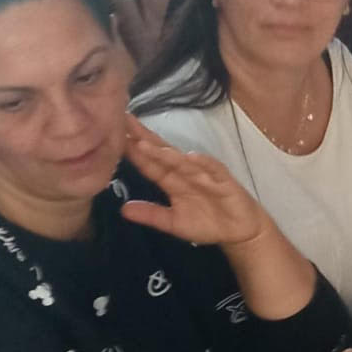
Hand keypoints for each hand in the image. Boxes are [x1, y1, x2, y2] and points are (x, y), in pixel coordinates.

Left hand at [120, 120, 268, 247]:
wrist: (238, 231)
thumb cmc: (207, 223)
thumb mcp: (173, 223)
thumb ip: (151, 215)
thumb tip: (122, 210)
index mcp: (171, 180)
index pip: (148, 162)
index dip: (132, 151)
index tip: (112, 136)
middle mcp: (184, 172)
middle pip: (161, 152)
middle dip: (143, 137)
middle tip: (123, 121)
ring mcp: (204, 174)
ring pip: (181, 160)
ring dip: (164, 152)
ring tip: (145, 144)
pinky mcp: (223, 181)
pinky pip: (212, 169)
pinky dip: (202, 163)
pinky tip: (190, 157)